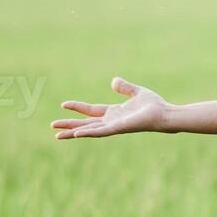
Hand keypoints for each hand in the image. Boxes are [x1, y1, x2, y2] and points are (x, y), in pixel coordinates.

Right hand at [52, 77, 167, 138]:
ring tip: (57, 134)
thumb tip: (113, 81)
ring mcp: (113, 127)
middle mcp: (111, 121)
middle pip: (85, 124)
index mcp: (114, 113)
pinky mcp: (118, 129)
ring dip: (73, 132)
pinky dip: (88, 133)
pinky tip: (76, 134)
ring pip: (88, 130)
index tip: (63, 104)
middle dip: (69, 125)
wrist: (164, 114)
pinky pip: (100, 132)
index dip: (77, 107)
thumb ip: (124, 87)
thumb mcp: (136, 92)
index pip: (91, 111)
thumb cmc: (154, 105)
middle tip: (53, 125)